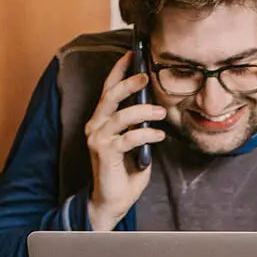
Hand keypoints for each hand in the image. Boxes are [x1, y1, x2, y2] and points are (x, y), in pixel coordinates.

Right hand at [85, 51, 167, 231]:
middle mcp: (95, 127)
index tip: (132, 54)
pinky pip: (129, 137)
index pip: (108, 91)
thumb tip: (154, 108)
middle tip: (147, 75)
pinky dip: (147, 134)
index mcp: (101, 122)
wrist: (112, 202)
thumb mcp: (134, 144)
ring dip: (144, 111)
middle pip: (110, 96)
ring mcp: (98, 139)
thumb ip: (139, 126)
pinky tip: (159, 136)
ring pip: (121, 115)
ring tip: (161, 112)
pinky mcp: (105, 153)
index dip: (118, 70)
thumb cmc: (124, 174)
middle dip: (129, 82)